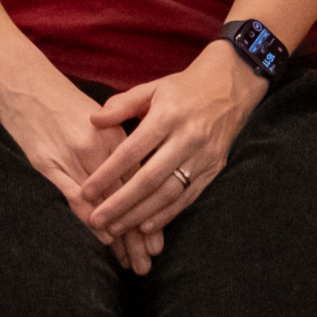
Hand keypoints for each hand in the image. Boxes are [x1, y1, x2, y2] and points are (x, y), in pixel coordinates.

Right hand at [0, 59, 162, 272]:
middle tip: (148, 262)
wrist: (22, 80)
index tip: (156, 243)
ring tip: (131, 263)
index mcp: (115, 136)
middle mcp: (100, 148)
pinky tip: (102, 238)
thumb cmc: (58, 100)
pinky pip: (75, 196)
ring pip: (105, 203)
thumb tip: (131, 179)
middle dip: (138, 234)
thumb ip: (114, 146)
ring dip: (119, 236)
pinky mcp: (49, 163)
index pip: (140, 183)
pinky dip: (91, 218)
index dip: (150, 214)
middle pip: (127, 198)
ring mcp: (75, 156)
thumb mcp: (95, 119)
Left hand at [83, 42, 266, 242]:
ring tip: (116, 228)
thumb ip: (122, 104)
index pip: (132, 151)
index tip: (87, 191)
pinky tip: (145, 227)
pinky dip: (166, 215)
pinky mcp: (213, 169)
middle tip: (97, 220)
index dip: (108, 173)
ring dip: (140, 214)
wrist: (229, 88)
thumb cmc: (183, 89)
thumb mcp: (152, 88)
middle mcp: (187, 138)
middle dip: (121, 203)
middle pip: (149, 179)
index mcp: (167, 116)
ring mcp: (203, 157)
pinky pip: (187, 198)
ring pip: (168, 193)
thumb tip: (94, 120)